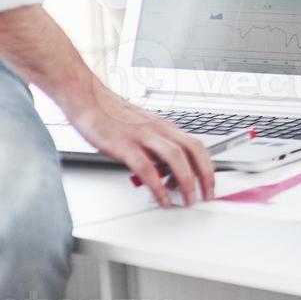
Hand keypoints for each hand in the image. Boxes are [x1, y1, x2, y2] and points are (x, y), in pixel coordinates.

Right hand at [63, 78, 214, 206]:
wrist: (89, 100)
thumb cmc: (114, 117)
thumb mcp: (144, 130)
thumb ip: (157, 148)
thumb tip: (166, 172)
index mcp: (166, 127)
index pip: (197, 146)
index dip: (208, 165)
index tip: (211, 183)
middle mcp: (159, 129)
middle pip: (193, 150)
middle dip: (205, 175)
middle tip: (207, 195)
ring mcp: (143, 136)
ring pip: (176, 157)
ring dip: (186, 181)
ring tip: (188, 199)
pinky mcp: (124, 145)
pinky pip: (146, 168)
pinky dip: (157, 185)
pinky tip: (161, 198)